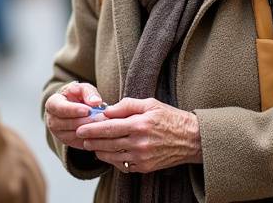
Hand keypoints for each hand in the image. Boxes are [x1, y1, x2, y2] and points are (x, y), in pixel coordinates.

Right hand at [44, 81, 105, 149]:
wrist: (75, 108)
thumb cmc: (78, 96)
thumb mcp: (82, 89)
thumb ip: (88, 92)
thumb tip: (96, 102)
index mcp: (52, 104)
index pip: (59, 108)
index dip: (74, 110)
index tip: (88, 110)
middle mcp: (52, 121)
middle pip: (67, 123)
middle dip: (85, 121)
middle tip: (101, 117)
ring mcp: (59, 134)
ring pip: (74, 134)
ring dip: (89, 129)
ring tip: (103, 123)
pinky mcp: (69, 142)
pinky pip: (80, 142)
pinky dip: (91, 137)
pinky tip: (101, 130)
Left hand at [76, 97, 201, 173]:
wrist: (192, 139)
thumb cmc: (170, 118)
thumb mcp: (150, 104)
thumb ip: (127, 105)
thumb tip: (107, 110)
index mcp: (139, 125)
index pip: (108, 128)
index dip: (91, 129)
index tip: (80, 128)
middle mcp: (139, 143)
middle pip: (107, 143)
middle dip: (91, 140)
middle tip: (81, 137)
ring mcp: (142, 157)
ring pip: (112, 156)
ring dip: (99, 151)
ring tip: (92, 146)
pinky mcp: (145, 167)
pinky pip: (123, 165)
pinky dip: (113, 159)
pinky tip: (109, 153)